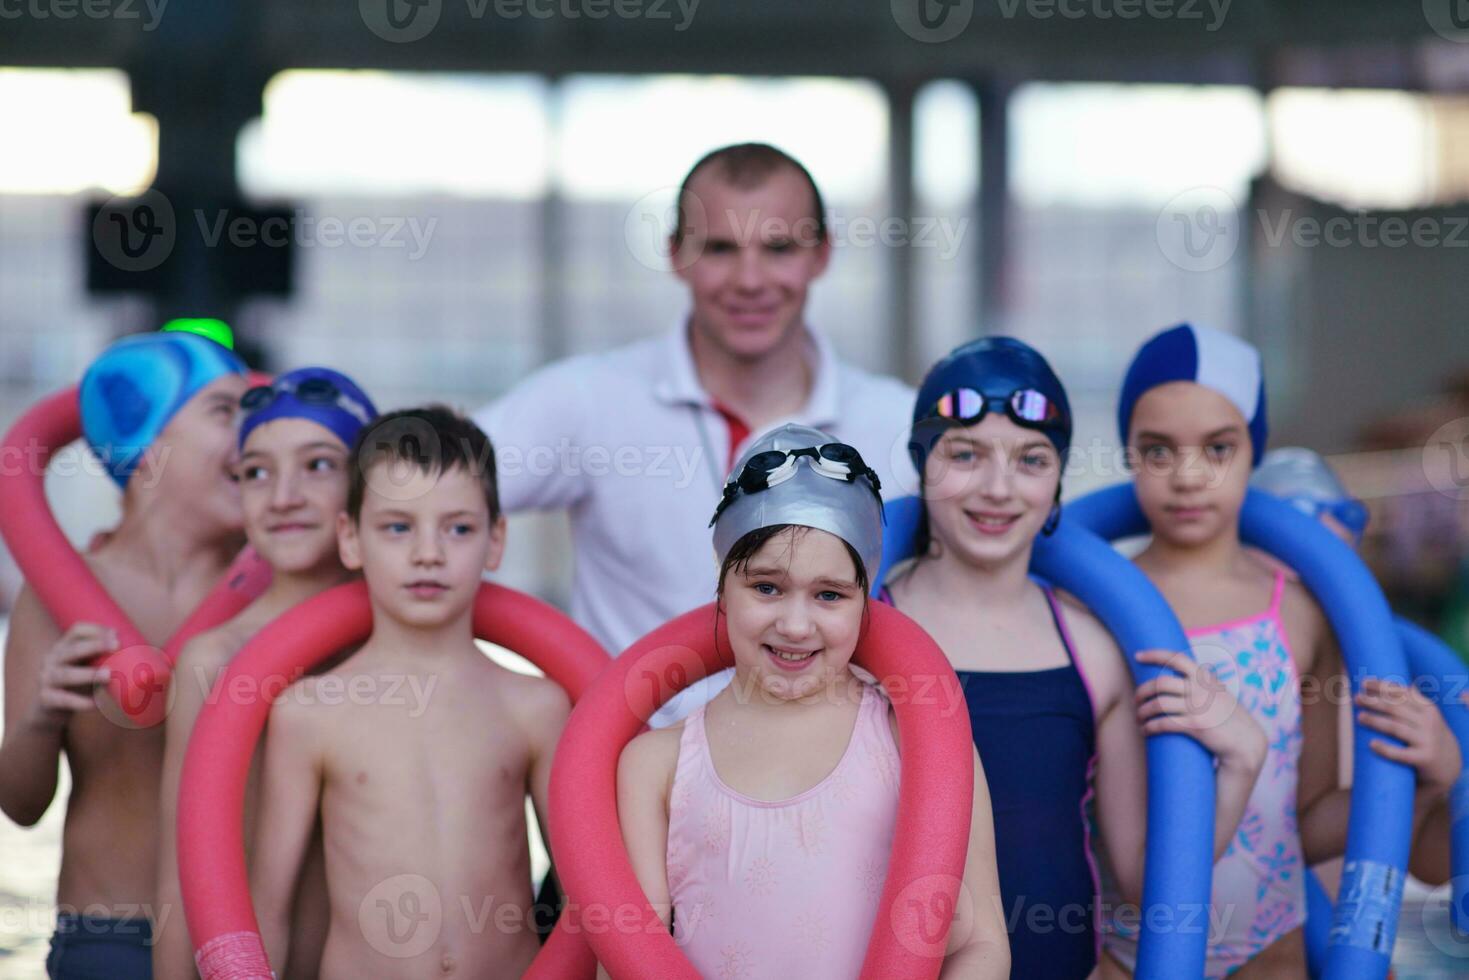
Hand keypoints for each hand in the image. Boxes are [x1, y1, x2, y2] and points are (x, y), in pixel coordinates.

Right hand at [27, 623, 115, 732]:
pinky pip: (61, 700)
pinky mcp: (45, 699)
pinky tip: (94, 703)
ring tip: (108, 675)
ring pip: (64, 675)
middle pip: (71, 650)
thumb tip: (152, 656)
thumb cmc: (77, 685)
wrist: (49, 713)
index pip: (76, 631)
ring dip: (87, 674)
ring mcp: (45, 679)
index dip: (95, 630)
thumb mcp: (88, 668)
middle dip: (93, 646)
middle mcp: (52, 660)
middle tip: (116, 646)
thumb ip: (107, 661)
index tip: (116, 633)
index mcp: (64, 647)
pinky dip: (79, 702)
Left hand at [1133, 649, 1266, 773]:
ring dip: (1142, 711)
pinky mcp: (1195, 726)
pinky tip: (1145, 730)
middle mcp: (1201, 689)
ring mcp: (1198, 707)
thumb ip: (1204, 684)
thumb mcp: (1220, 693)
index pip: (1176, 658)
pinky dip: (1149, 727)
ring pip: (1158, 704)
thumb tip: (1184, 675)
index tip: (1137, 655)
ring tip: (1139, 718)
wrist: (1247, 743)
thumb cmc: (1230, 719)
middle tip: (1136, 699)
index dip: (1154, 654)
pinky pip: (1163, 723)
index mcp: (1205, 678)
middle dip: (1142, 691)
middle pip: (1160, 683)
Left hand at [1357, 679, 1462, 793]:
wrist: (1451, 765)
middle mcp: (1429, 722)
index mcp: (1427, 708)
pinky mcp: (1424, 759)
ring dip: (1375, 721)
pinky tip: (1372, 744)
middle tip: (1356, 698)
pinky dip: (1386, 749)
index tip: (1364, 683)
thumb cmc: (1429, 736)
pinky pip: (1402, 754)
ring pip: (1396, 727)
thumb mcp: (1426, 716)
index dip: (1382, 686)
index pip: (1402, 693)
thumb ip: (1410, 702)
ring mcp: (1427, 740)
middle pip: (1395, 708)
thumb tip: (1385, 684)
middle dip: (1374, 701)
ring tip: (1359, 717)